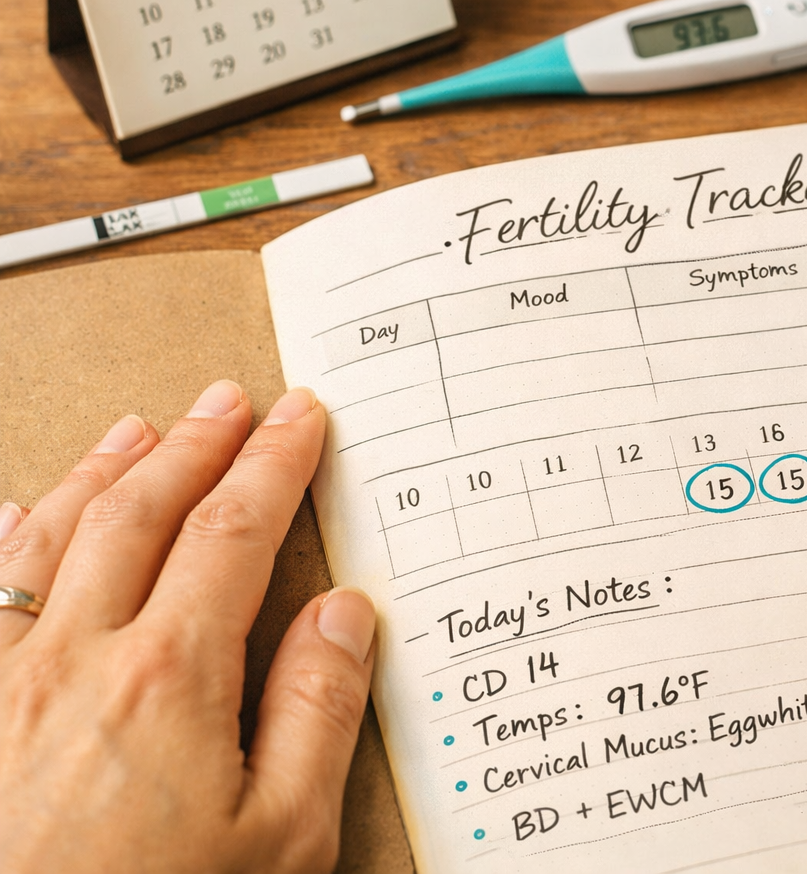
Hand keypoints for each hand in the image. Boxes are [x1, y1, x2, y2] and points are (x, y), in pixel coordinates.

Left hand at [0, 381, 374, 873]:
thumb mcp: (282, 839)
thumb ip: (317, 713)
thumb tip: (346, 616)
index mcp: (169, 677)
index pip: (234, 532)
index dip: (273, 463)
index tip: (298, 418)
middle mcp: (71, 658)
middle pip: (140, 513)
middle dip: (194, 445)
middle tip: (227, 401)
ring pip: (47, 538)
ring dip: (102, 473)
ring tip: (137, 431)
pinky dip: (4, 538)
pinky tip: (17, 514)